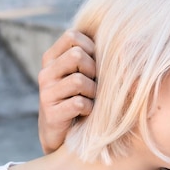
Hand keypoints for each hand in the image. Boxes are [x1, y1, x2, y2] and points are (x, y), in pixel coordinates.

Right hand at [38, 30, 95, 153]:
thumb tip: (123, 40)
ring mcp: (46, 93)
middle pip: (76, 55)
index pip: (72, 36)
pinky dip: (90, 108)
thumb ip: (92, 55)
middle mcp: (46, 73)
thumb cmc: (81, 96)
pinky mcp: (51, 114)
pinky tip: (87, 112)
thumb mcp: (83, 72)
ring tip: (92, 99)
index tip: (96, 63)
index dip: (91, 47)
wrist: (62, 134)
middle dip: (93, 70)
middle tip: (95, 83)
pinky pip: (79, 104)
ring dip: (93, 92)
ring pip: (79, 81)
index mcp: (52, 58)